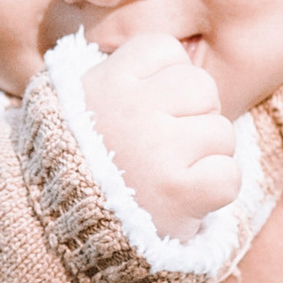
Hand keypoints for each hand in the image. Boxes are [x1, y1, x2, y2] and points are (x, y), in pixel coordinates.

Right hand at [79, 32, 240, 239]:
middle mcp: (132, 109)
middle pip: (202, 87)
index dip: (167, 79)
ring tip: (172, 174)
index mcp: (107, 82)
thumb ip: (116, 75)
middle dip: (195, 116)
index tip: (149, 108)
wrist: (53, 233)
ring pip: (222, 132)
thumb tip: (172, 48)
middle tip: (168, 146)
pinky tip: (186, 198)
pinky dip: (215, 191)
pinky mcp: (179, 190)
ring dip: (206, 157)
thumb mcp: (76, 106)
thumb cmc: (75, 166)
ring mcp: (157, 149)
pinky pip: (229, 175)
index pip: (166, 49)